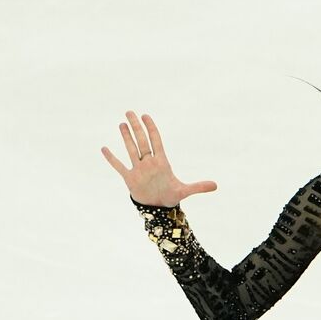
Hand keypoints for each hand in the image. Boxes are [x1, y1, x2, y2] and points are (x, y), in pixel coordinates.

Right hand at [100, 111, 217, 207]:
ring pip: (131, 150)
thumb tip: (216, 186)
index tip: (146, 116)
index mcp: (162, 162)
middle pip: (142, 141)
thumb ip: (198, 187)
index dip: (151, 128)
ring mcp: (138, 169)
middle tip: (130, 112)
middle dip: (136, 127)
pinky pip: (119, 166)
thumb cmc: (171, 196)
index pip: (156, 141)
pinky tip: (104, 148)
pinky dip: (111, 158)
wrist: (158, 207)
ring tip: (122, 123)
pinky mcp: (130, 178)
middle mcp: (149, 163)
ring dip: (126, 137)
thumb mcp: (184, 191)